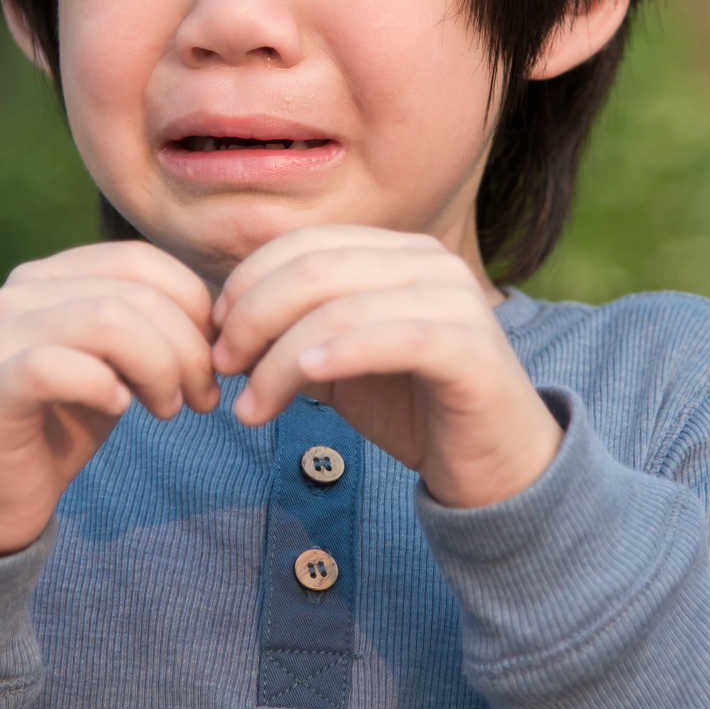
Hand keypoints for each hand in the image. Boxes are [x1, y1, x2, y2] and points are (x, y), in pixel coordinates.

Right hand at [0, 242, 218, 557]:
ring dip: (160, 368)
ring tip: (169, 408)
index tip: (212, 361)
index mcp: (52, 274)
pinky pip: (61, 367)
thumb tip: (223, 317)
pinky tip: (118, 409)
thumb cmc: (62, 422)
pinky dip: (105, 388)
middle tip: (202, 397)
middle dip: (188, 348)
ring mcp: (1, 334)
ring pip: (109, 320)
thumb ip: (154, 327)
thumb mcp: (118, 363)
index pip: (143, 261)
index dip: (194, 307)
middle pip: (136, 293)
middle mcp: (21, 290)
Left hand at [210, 226, 561, 508]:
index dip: (248, 284)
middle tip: (222, 369)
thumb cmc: (412, 407)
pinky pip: (392, 338)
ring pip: (341, 308)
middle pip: (314, 269)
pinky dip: (340, 355)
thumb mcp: (339, 363)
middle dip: (253, 318)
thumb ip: (293, 335)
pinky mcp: (470, 348)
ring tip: (251, 407)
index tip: (214, 337)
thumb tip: (223, 328)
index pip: (304, 245)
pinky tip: (305, 382)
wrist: (494, 464)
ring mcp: (454, 300)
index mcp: (396, 251)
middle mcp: (428, 262)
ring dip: (279, 359)